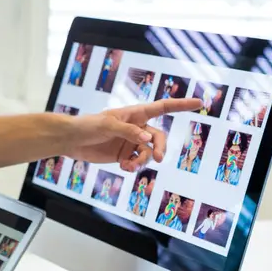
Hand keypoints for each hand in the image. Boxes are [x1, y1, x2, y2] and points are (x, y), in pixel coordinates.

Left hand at [63, 98, 201, 171]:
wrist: (71, 140)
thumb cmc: (87, 125)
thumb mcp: (106, 125)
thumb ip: (127, 131)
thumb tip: (147, 139)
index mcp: (135, 113)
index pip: (163, 107)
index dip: (182, 105)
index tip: (200, 103)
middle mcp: (137, 127)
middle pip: (159, 137)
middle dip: (160, 148)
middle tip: (158, 158)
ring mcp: (131, 142)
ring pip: (149, 153)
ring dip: (143, 161)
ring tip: (129, 166)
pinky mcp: (124, 155)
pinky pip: (138, 162)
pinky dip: (134, 167)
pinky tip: (124, 168)